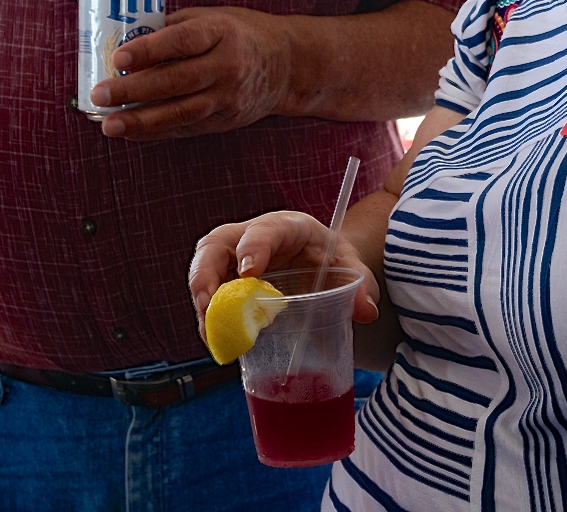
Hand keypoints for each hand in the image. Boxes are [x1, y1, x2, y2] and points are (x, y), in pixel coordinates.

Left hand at [93, 7, 292, 140]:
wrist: (286, 65)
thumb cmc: (239, 34)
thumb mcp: (211, 17)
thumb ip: (173, 27)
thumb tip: (124, 37)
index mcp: (221, 32)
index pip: (181, 41)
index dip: (149, 50)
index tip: (118, 58)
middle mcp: (226, 66)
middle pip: (176, 81)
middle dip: (134, 91)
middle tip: (100, 95)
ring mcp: (227, 98)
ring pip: (181, 112)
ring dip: (141, 121)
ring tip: (108, 125)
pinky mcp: (225, 121)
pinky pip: (186, 128)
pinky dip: (156, 131)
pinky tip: (130, 132)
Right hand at [187, 211, 379, 339]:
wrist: (320, 262)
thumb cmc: (331, 259)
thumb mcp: (350, 267)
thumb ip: (360, 284)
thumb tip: (364, 310)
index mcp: (287, 227)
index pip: (265, 229)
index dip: (253, 246)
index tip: (249, 272)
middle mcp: (252, 236)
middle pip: (215, 244)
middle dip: (206, 273)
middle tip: (209, 305)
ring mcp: (234, 258)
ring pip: (204, 268)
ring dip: (202, 300)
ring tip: (211, 332)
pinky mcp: (227, 279)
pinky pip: (209, 293)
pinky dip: (209, 316)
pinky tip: (218, 338)